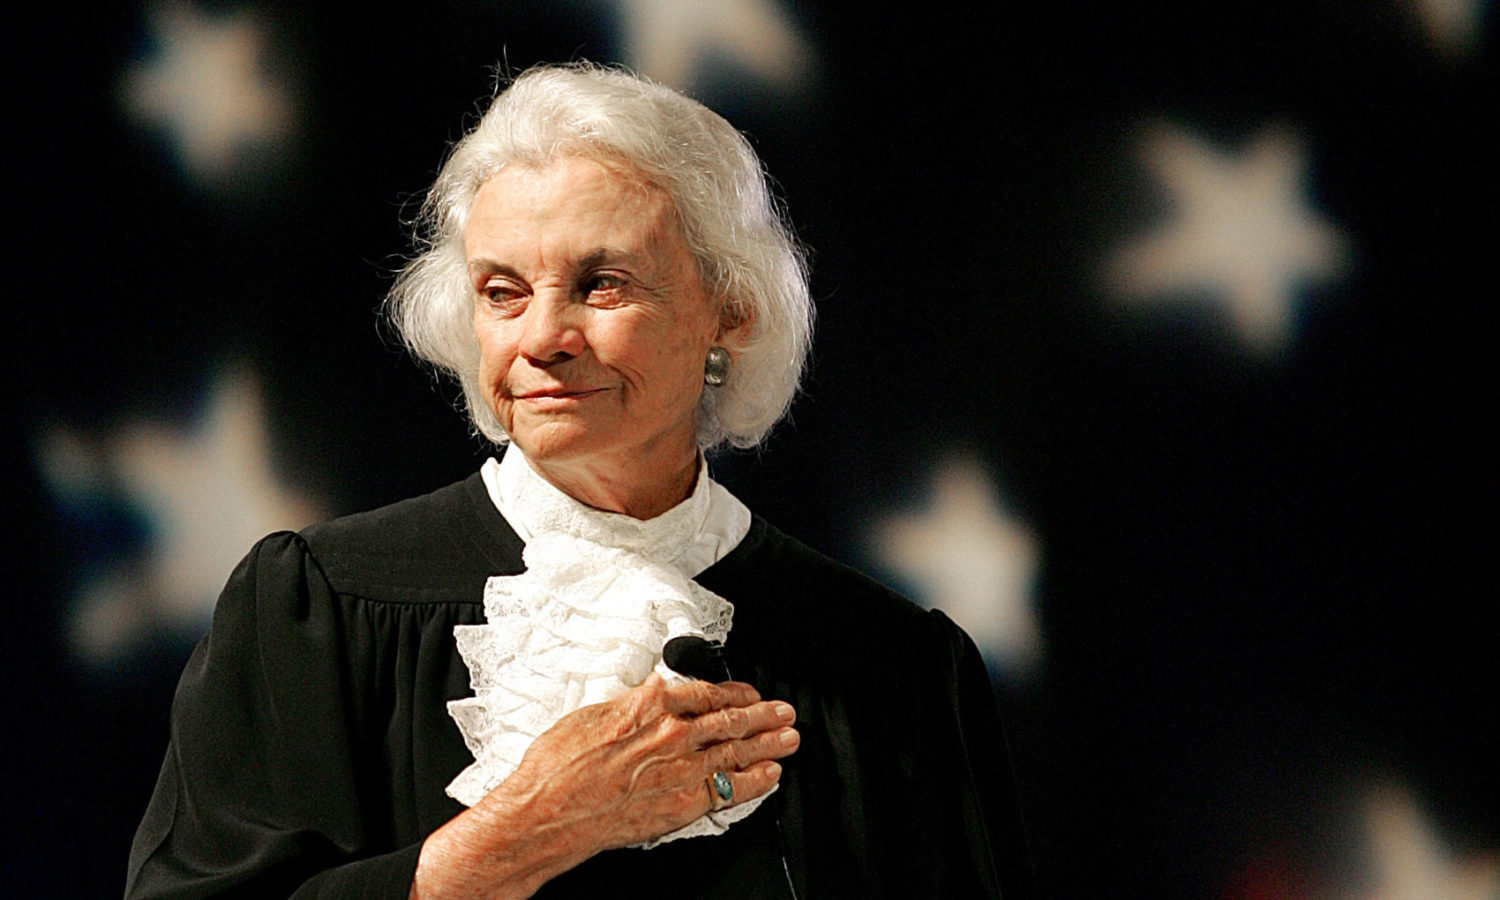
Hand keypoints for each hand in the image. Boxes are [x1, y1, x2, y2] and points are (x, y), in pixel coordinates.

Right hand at [411, 674, 797, 898]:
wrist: (549, 811)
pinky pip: (728, 790)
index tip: (747, 691)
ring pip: (737, 751)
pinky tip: (769, 775)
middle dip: (762, 715)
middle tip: (783, 711)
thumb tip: (652, 693)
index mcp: (650, 705)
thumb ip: (633, 704)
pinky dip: (753, 781)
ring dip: (768, 743)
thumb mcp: (594, 714)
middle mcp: (672, 734)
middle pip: (731, 719)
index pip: (707, 691)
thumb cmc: (559, 766)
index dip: (734, 691)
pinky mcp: (682, 804)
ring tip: (788, 738)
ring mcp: (681, 769)